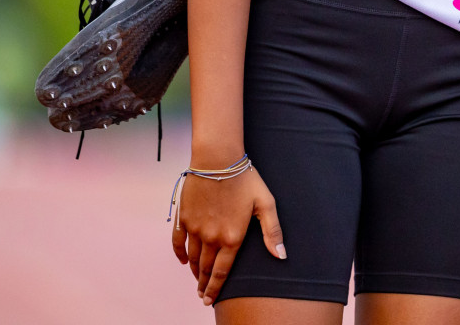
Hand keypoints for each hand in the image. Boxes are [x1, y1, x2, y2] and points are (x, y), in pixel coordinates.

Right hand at [171, 165, 285, 304]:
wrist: (218, 159)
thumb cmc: (245, 179)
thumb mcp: (266, 204)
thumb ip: (272, 232)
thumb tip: (282, 255)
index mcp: (232, 237)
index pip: (221, 272)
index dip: (215, 288)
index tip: (210, 300)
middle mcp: (211, 237)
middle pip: (205, 268)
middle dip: (203, 284)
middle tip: (202, 295)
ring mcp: (195, 228)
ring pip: (192, 258)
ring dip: (194, 271)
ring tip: (197, 280)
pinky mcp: (184, 218)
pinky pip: (177, 243)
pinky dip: (179, 254)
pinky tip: (183, 261)